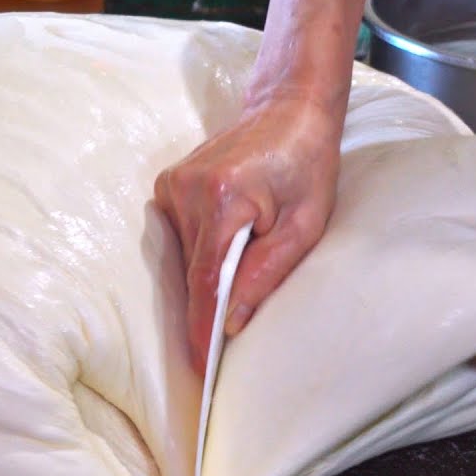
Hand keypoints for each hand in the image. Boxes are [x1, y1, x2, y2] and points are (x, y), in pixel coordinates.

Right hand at [154, 85, 341, 373]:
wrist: (288, 110)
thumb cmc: (307, 164)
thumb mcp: (305, 225)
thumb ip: (267, 273)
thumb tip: (231, 322)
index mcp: (224, 197)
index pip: (205, 278)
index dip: (202, 327)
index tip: (200, 366)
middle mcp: (188, 189)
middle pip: (191, 271)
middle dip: (208, 306)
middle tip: (223, 343)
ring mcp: (173, 183)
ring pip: (184, 258)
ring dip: (207, 276)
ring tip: (241, 272)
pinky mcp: (168, 184)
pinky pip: (180, 237)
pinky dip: (201, 253)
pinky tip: (228, 244)